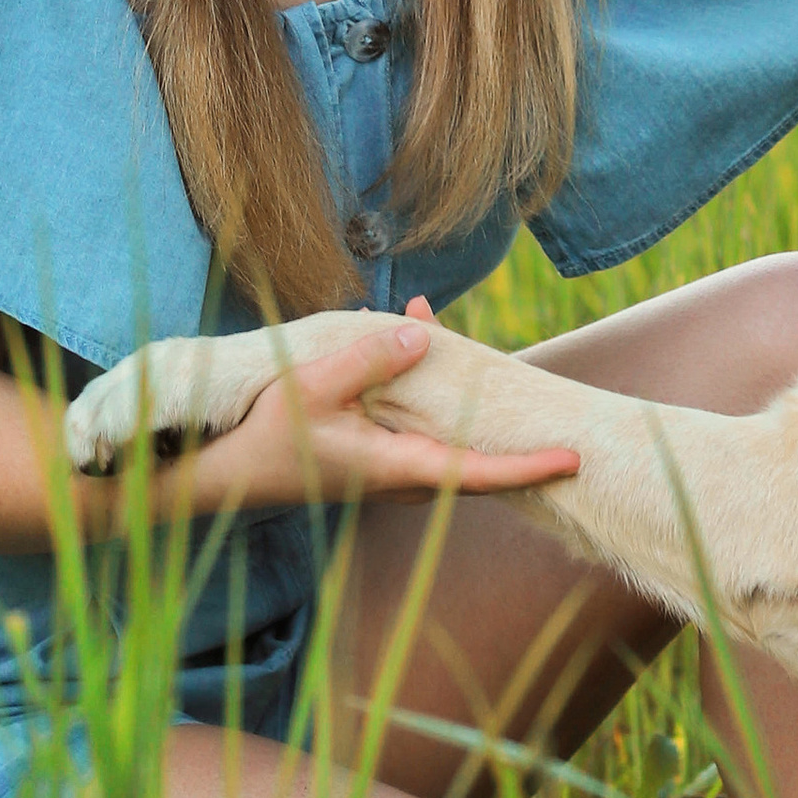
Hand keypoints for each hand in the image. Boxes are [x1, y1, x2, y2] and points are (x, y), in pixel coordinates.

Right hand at [184, 311, 580, 511]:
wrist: (225, 477)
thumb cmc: (265, 439)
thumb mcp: (313, 388)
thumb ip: (369, 361)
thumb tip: (425, 336)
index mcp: (398, 467)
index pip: (479, 475)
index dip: (529, 468)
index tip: (572, 460)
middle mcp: (403, 476)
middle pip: (475, 456)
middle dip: (507, 421)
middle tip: (545, 391)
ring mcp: (389, 469)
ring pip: (448, 433)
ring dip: (460, 389)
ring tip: (437, 320)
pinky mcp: (375, 456)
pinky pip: (419, 422)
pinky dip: (425, 383)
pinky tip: (410, 328)